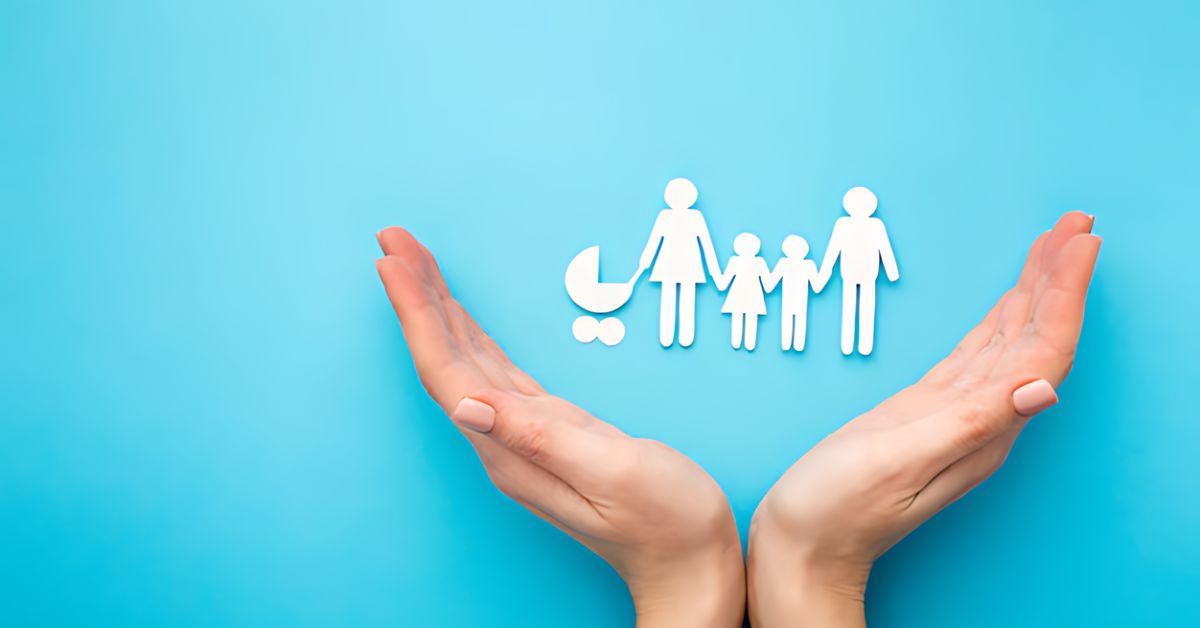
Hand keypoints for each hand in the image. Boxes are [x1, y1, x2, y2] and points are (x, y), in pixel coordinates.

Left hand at [375, 228, 744, 627]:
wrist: (689, 562)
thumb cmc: (665, 520)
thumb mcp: (614, 471)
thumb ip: (541, 437)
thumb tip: (466, 405)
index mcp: (514, 449)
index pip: (448, 371)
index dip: (418, 314)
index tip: (395, 262)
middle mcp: (507, 442)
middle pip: (446, 359)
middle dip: (418, 297)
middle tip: (394, 239)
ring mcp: (525, 437)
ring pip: (467, 361)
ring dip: (439, 310)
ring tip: (414, 263)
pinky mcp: (549, 431)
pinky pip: (495, 371)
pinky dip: (473, 335)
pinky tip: (461, 317)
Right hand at [747, 212, 1100, 626]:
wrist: (803, 544)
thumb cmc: (838, 509)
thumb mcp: (899, 460)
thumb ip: (969, 423)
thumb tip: (1042, 390)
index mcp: (983, 430)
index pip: (1042, 351)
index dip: (1064, 295)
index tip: (1079, 243)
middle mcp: (980, 421)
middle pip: (1035, 338)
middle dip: (1058, 278)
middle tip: (1076, 222)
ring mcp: (954, 415)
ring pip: (1008, 341)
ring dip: (1034, 291)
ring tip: (1054, 244)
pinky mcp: (926, 411)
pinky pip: (976, 354)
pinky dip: (997, 320)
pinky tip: (1008, 300)